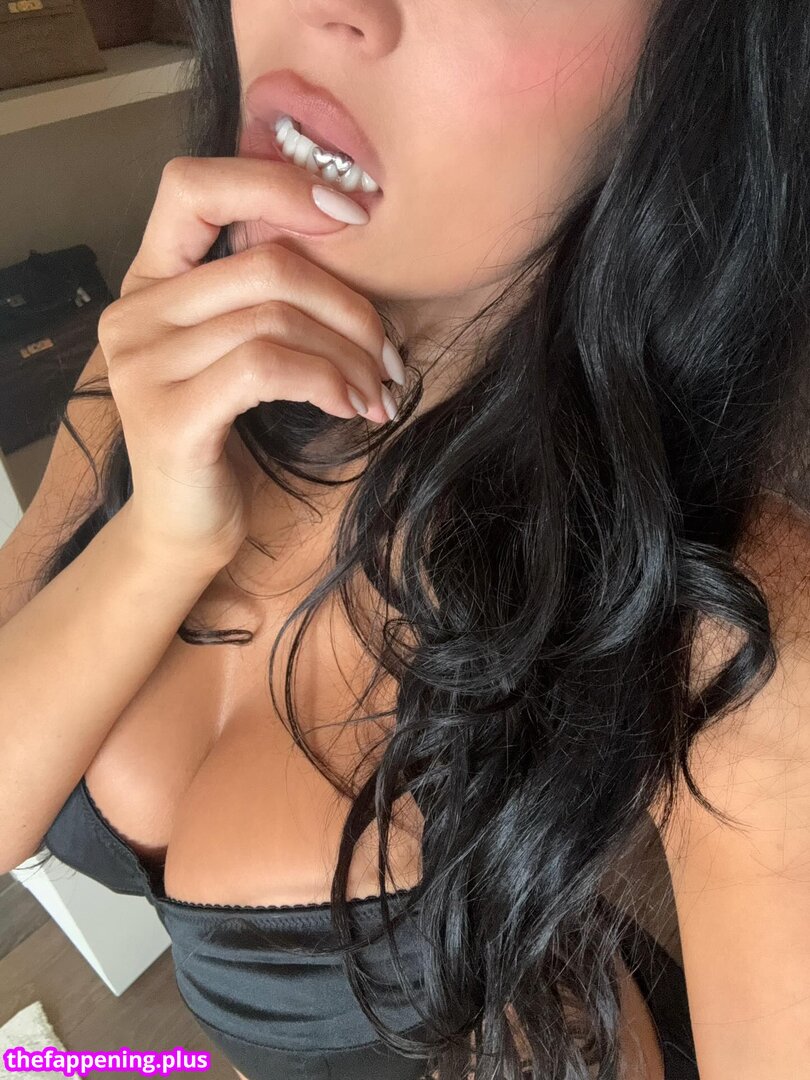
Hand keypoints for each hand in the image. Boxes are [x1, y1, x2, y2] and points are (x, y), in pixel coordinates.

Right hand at [97, 155, 400, 569]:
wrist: (185, 526)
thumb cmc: (226, 432)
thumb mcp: (241, 349)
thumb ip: (266, 295)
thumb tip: (356, 244)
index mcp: (150, 279)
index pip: (192, 185)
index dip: (274, 182)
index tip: (349, 214)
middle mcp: (134, 312)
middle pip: (266, 265)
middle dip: (349, 306)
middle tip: (388, 356)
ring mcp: (142, 364)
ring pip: (275, 317)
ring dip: (349, 355)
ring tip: (378, 393)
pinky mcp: (169, 415)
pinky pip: (267, 367)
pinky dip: (326, 380)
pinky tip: (353, 407)